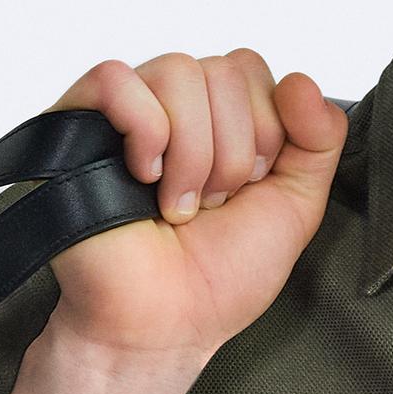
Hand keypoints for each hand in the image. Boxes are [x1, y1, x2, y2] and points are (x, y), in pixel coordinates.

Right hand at [44, 46, 347, 366]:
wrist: (164, 326)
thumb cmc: (217, 275)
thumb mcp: (295, 205)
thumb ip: (319, 139)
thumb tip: (301, 80)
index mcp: (218, 116)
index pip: (252, 67)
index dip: (265, 130)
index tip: (247, 190)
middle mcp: (170, 104)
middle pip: (223, 69)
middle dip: (233, 152)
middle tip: (211, 206)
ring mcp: (121, 112)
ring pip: (178, 72)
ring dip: (193, 155)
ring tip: (177, 207)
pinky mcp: (74, 123)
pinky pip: (117, 80)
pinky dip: (145, 133)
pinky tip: (142, 179)